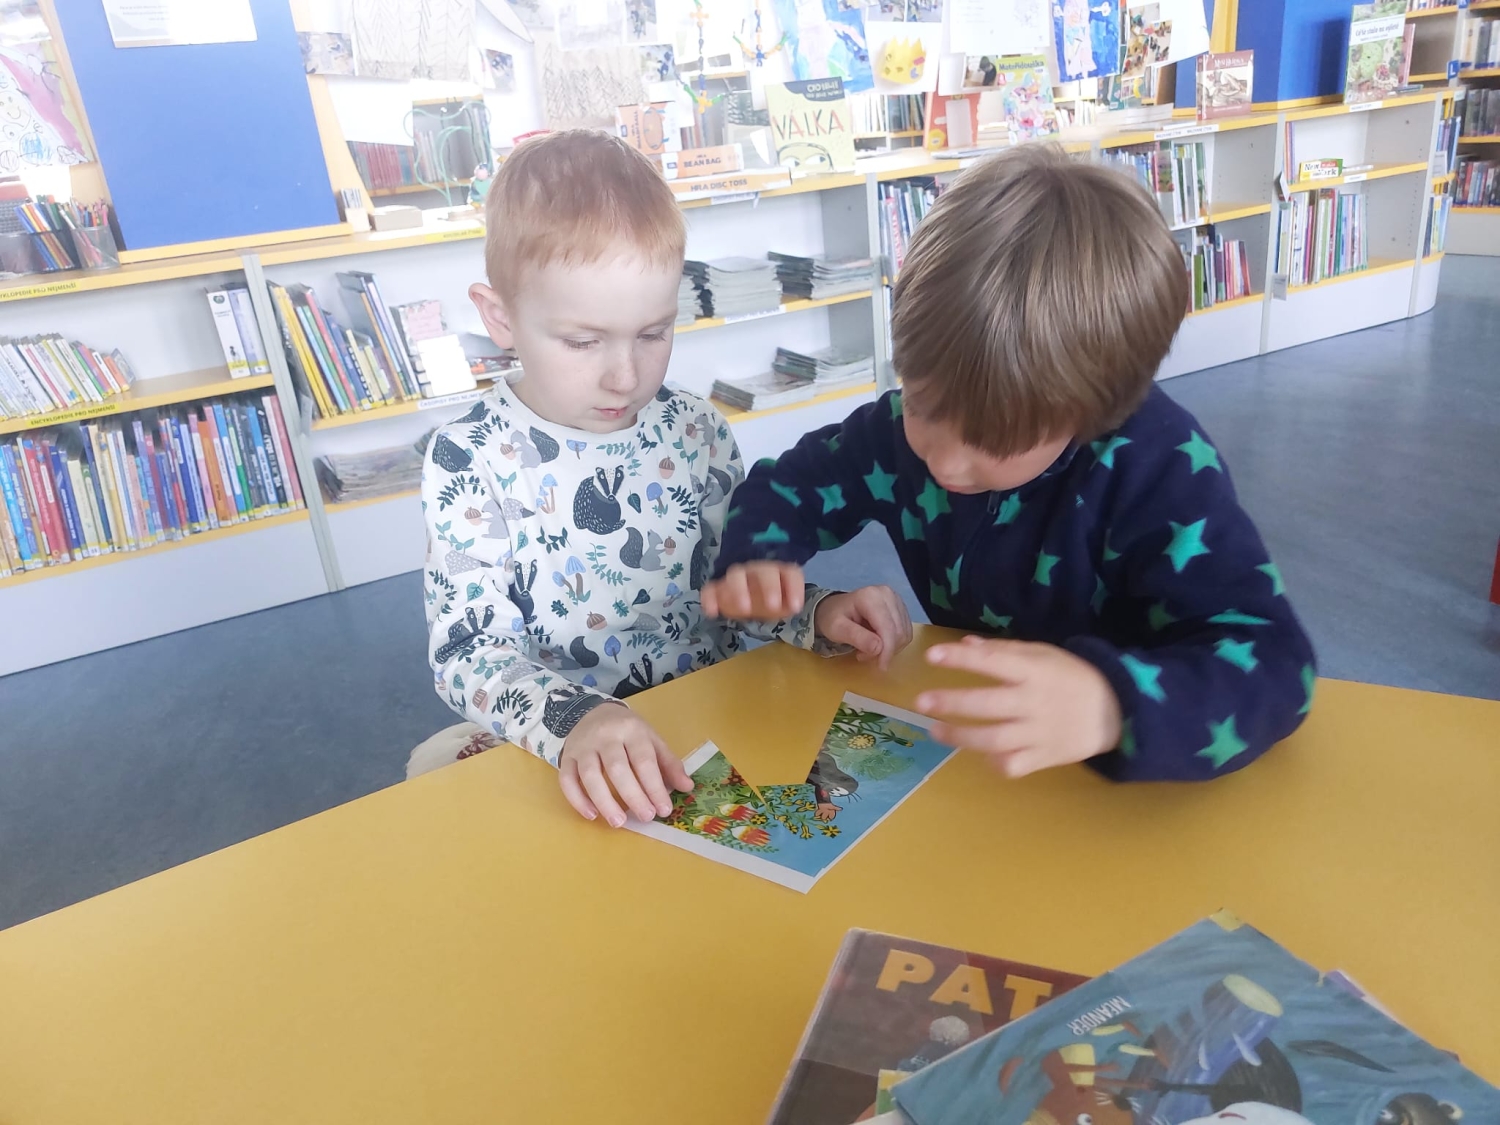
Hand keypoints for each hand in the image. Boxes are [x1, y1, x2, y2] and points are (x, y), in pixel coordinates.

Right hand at [558, 703, 692, 826]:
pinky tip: (591, 815)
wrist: (592, 711)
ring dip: (604, 801)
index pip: (644, 760)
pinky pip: (567, 779)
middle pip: (617, 768)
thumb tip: (687, 787)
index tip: (664, 809)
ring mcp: (583, 746)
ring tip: (619, 822)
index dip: (654, 787)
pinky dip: (577, 799)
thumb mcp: (651, 740)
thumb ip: (668, 763)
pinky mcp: (566, 757)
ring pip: (590, 775)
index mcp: (632, 730)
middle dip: (632, 795)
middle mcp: (606, 736)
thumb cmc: (627, 731)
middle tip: (645, 817)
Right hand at [700, 561, 805, 620]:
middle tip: (772, 607)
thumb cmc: (770, 595)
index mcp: (779, 572)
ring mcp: (737, 576)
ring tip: (744, 609)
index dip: (794, 588)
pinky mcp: (718, 586)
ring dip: (740, 591)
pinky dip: (711, 598)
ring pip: (736, 575)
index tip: (796, 607)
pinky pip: (711, 588)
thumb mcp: (785, 601)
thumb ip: (790, 603)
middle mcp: (758, 570)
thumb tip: (793, 607)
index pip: (790, 574)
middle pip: (764, 572)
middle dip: (769, 587)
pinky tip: (712, 612)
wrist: (746, 585)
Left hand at [814, 585, 912, 669]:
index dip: (887, 650)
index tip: (881, 667)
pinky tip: (878, 642)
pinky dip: (894, 643)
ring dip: (890, 648)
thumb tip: (878, 648)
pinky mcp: (900, 607)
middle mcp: (887, 594)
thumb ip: (857, 637)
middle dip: (885, 650)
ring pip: (904, 633)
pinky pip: (905, 632)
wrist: (834, 608)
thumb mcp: (837, 629)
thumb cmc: (832, 618)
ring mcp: (896, 600)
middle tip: (864, 655)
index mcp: (871, 597)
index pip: (888, 628)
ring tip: (868, 649)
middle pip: (898, 631)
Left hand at [915, 636, 1122, 778]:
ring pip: (994, 740)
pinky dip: (994, 762)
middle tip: (922, 702)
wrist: (1117, 711)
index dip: (961, 658)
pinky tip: (981, 754)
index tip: (933, 656)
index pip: (993, 662)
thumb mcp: (1043, 654)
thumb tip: (966, 644)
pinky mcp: (1045, 758)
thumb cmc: (1073, 677)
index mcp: (1035, 671)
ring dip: (961, 736)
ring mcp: (1039, 733)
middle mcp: (1034, 703)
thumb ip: (1003, 651)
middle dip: (952, 703)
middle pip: (987, 705)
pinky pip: (1012, 765)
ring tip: (936, 731)